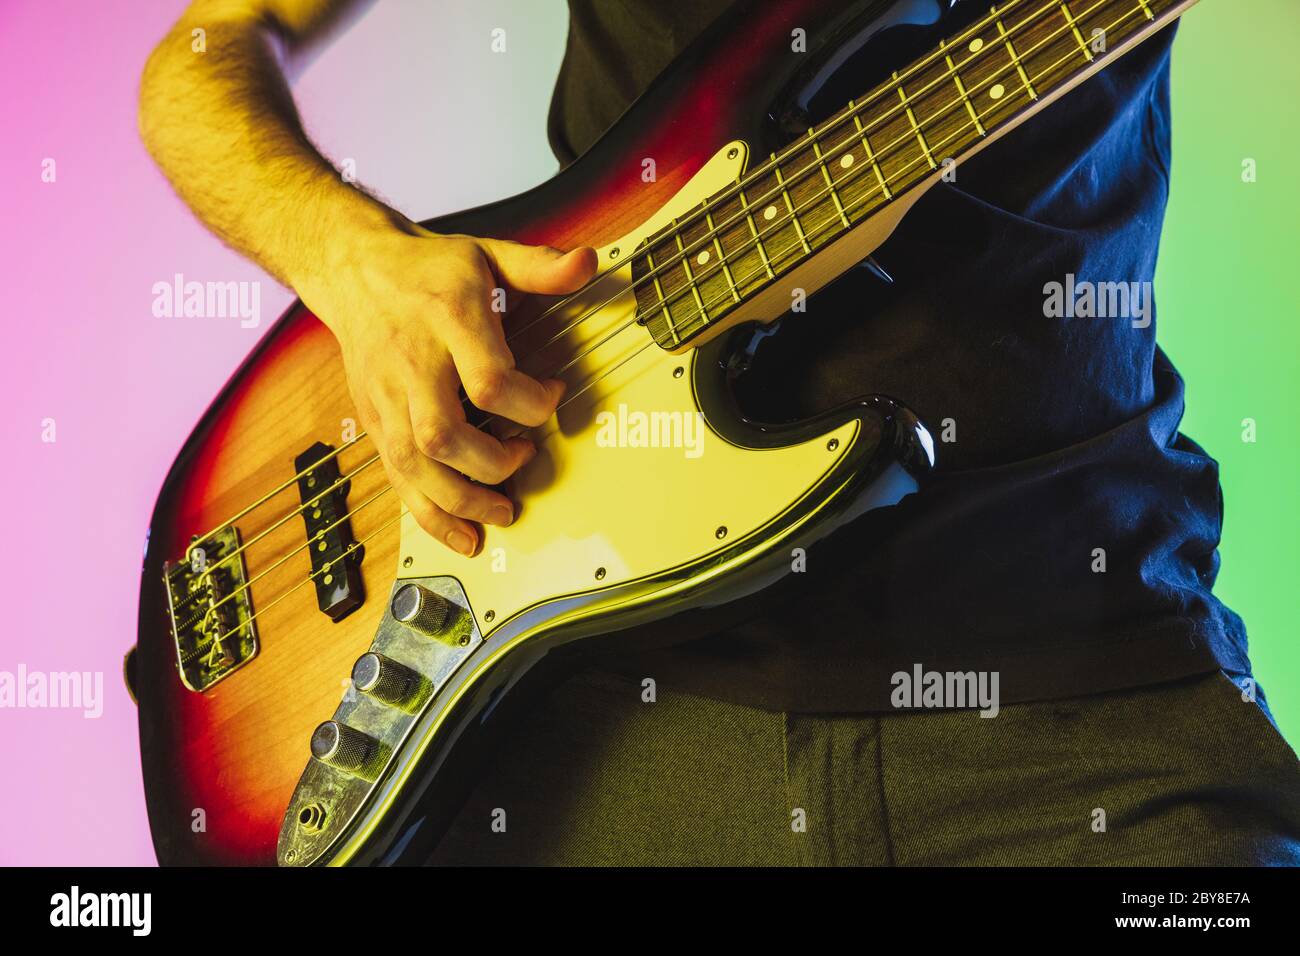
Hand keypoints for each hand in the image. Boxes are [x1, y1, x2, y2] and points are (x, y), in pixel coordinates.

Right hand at [301, 224, 597, 556]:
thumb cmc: (429, 269)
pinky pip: (397, 478)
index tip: (553, 395)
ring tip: (503, 511)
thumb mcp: (487, 253)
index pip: (487, 379)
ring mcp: (387, 397)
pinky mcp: (375, 420)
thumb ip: (539, 265)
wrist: (354, 270)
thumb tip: (587, 264)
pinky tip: (463, 537)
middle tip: (526, 456)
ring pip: (416, 465)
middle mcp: (411, 362)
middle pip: (443, 434)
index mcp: (446, 319)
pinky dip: (431, 516)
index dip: (530, 402)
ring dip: (463, 500)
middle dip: (493, 462)